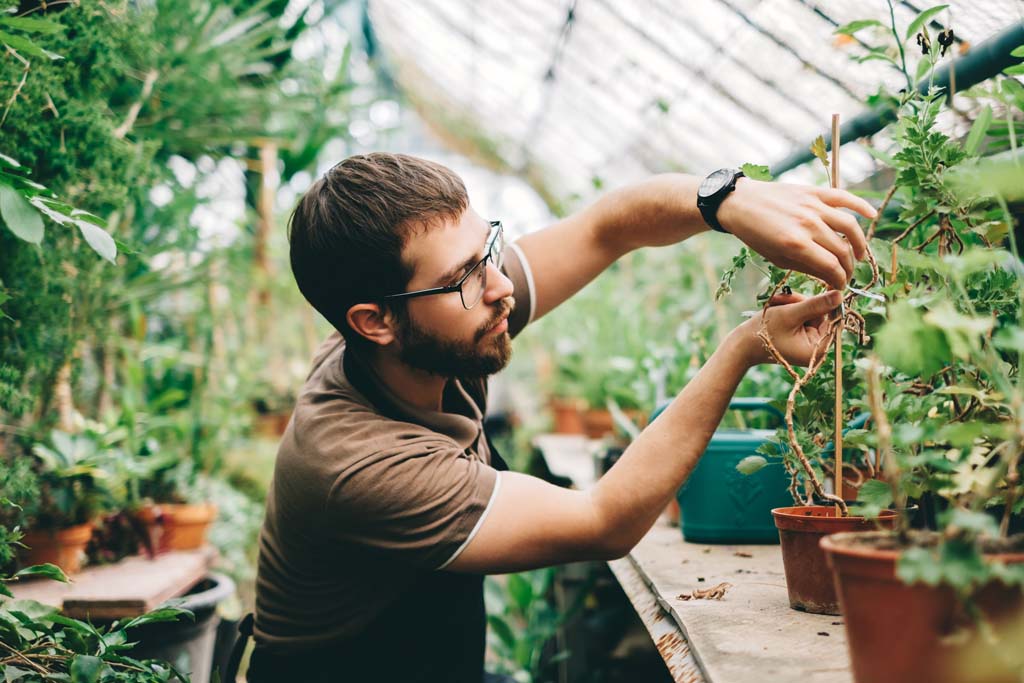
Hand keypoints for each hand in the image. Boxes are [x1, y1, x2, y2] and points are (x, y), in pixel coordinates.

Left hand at [717, 178, 876, 289]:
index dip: (840, 280)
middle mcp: (808, 224)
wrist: (740, 203)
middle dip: (848, 267)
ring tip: (858, 255)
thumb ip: (805, 266)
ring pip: (849, 226)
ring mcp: (813, 206)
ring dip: (859, 243)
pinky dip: (861, 205)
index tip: (840, 286)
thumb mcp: (775, 257)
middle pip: (842, 250)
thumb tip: (830, 277)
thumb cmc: (755, 234)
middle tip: (847, 274)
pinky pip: (844, 198)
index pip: (831, 267)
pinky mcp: (814, 191)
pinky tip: (872, 215)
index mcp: (795, 244)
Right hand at [733, 290, 841, 367]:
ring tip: (776, 303)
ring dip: (794, 304)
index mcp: (818, 349)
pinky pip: (803, 315)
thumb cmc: (765, 332)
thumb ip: (817, 304)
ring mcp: (808, 341)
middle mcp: (817, 347)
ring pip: (811, 311)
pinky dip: (791, 308)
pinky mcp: (800, 335)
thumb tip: (840, 295)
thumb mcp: (791, 314)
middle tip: (783, 299)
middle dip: (802, 303)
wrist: (742, 344)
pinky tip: (778, 306)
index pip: (834, 320)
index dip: (826, 302)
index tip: (819, 287)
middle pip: (822, 314)